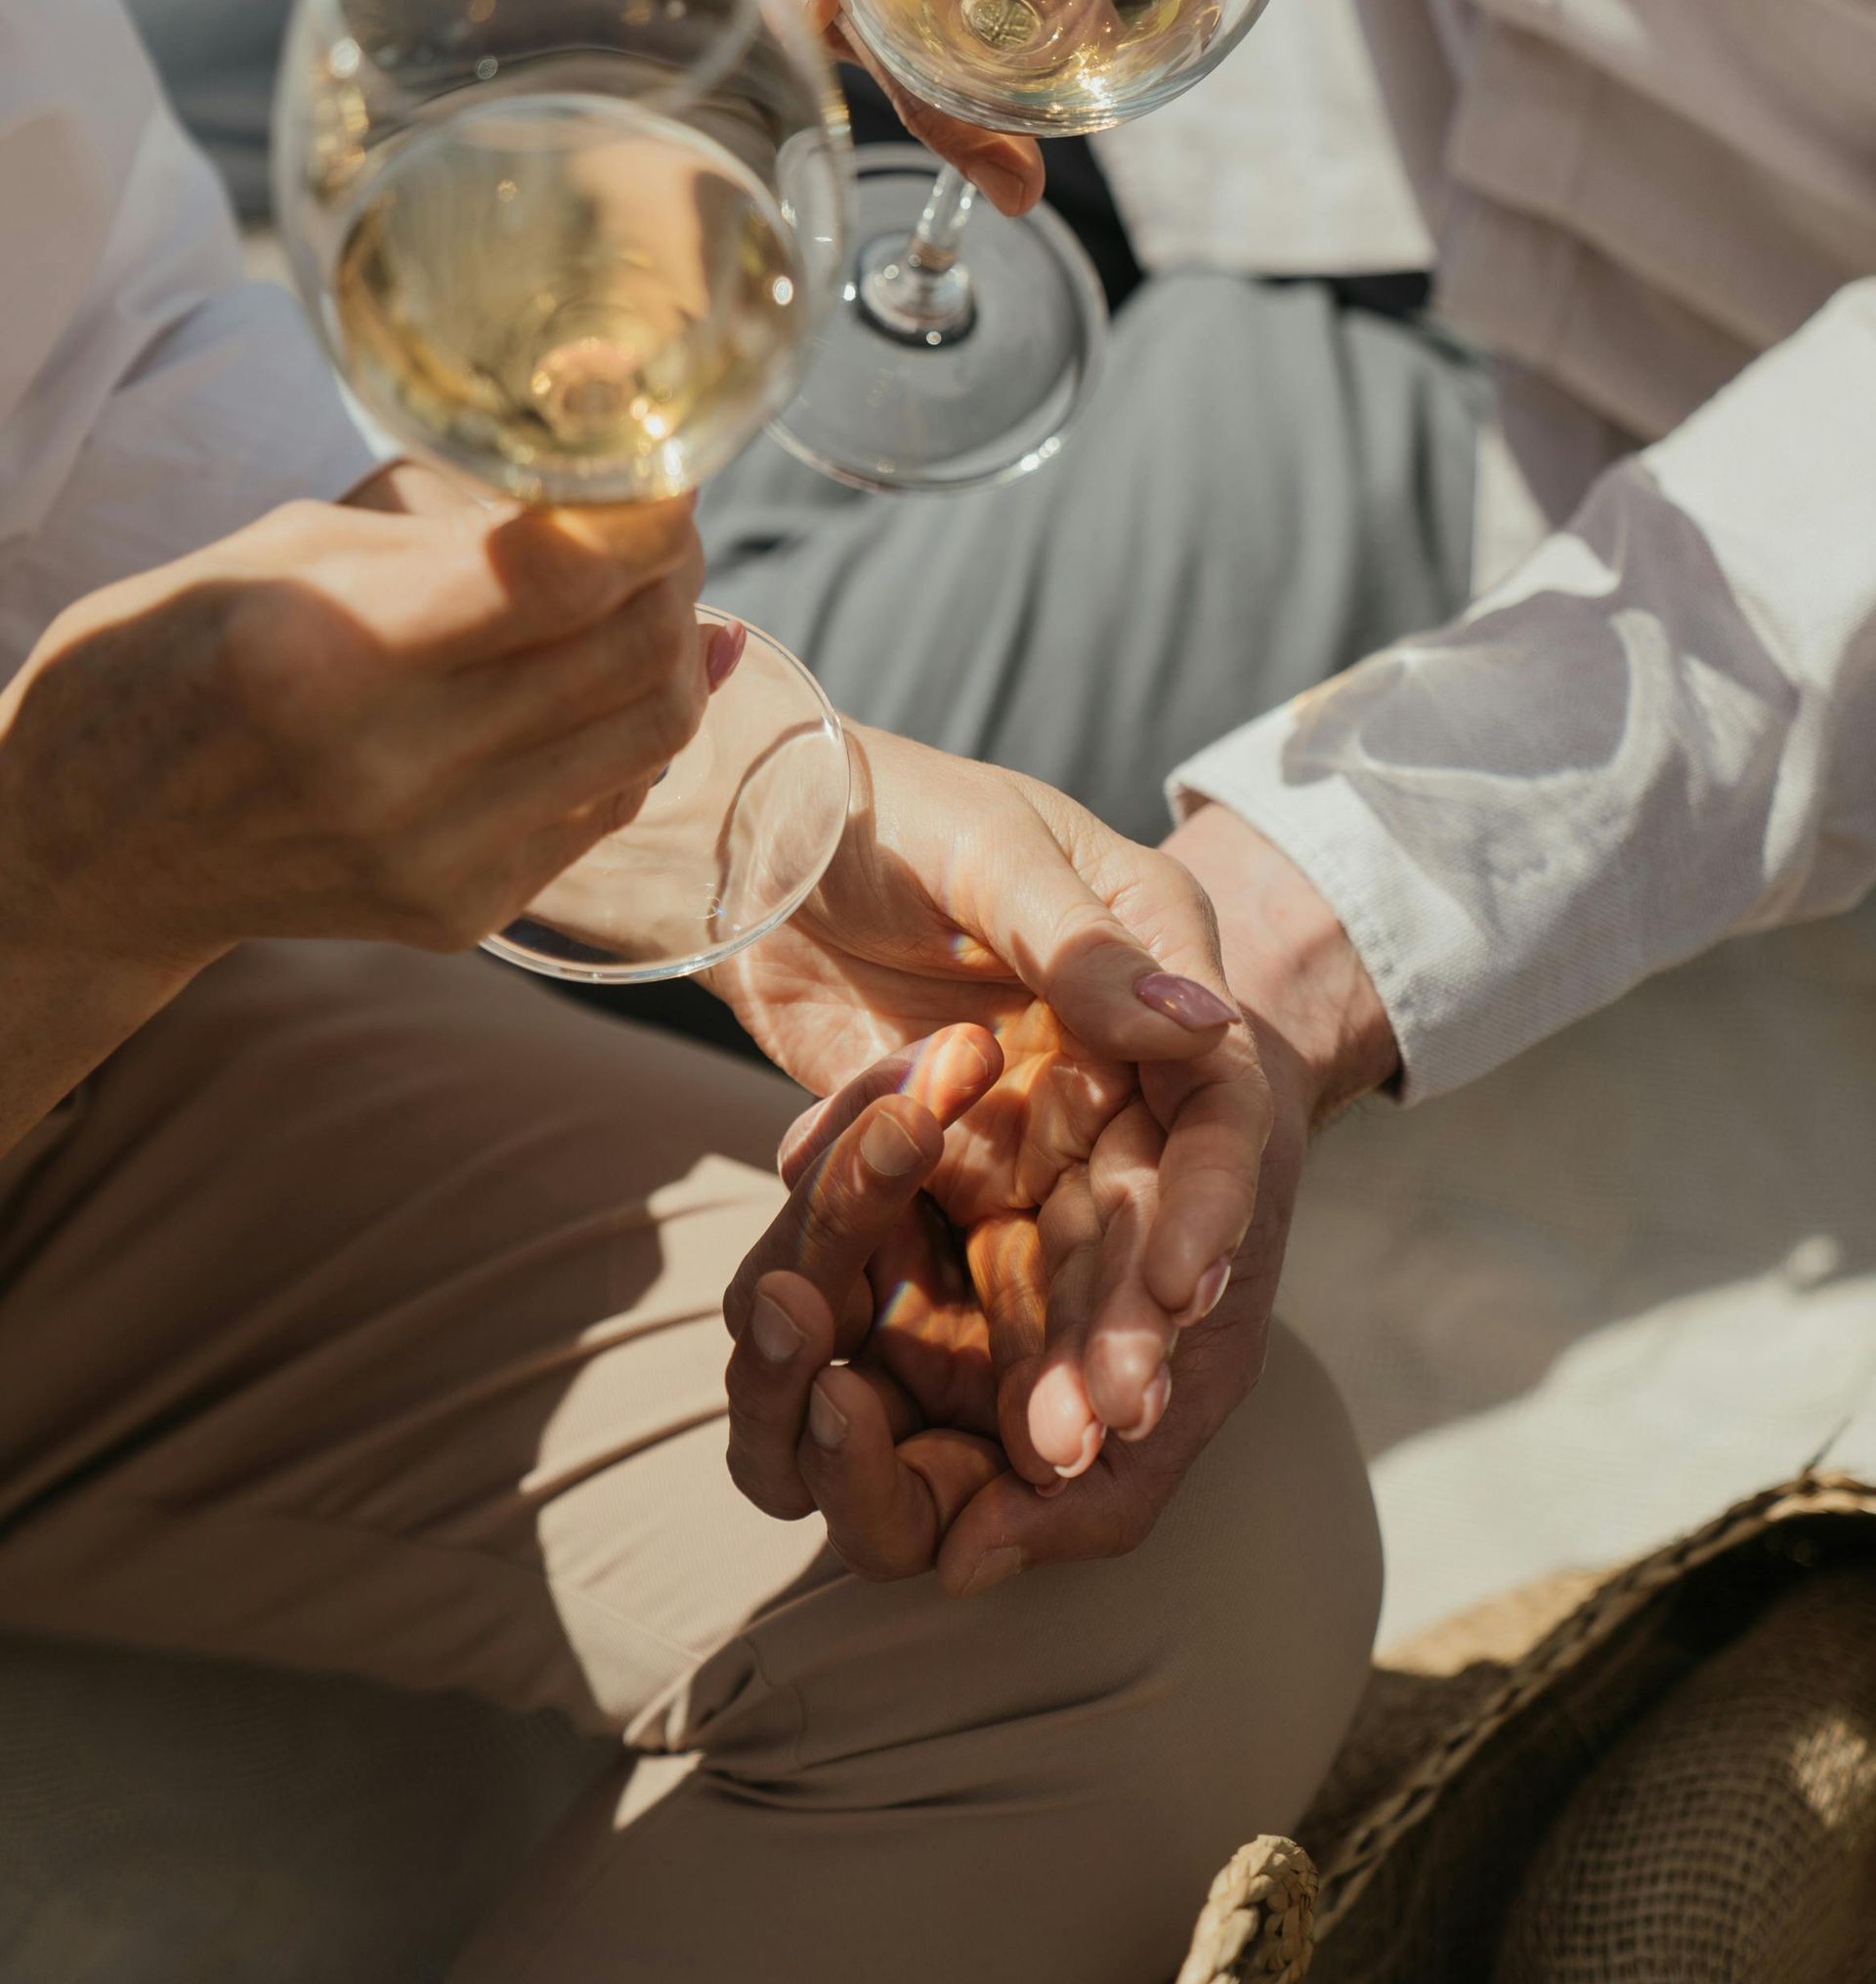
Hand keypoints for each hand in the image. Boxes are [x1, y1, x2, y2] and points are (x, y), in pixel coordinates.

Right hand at [0, 490, 719, 986]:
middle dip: (672, 572)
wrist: (95, 848)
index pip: (560, 579)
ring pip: (649, 736)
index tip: (658, 474)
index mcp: (329, 653)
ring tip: (646, 600)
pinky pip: (609, 802)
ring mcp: (433, 857)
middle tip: (661, 532)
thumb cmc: (175, 661)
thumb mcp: (281, 546)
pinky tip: (599, 684)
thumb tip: (610, 499)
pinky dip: (626, 730)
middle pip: (628, 655)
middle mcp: (390, 770)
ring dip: (674, 650)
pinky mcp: (462, 913)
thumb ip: (448, 523)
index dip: (642, 515)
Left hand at [720, 783, 1398, 1591]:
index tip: (1192, 1288)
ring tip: (1040, 1463)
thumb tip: (1201, 1022)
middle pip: (1147, 1209)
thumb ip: (1085, 942)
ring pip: (1068, 1262)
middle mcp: (1121, 1065)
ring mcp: (1041, 1122)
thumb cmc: (895, 805)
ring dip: (1059, 1360)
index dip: (1212, 1201)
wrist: (771, 828)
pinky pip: (977, 1266)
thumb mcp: (994, 852)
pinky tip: (972, 1431)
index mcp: (1167, 973)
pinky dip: (979, 1341)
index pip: (1218, 1104)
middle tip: (1104, 1427)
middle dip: (1132, 1322)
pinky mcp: (959, 1166)